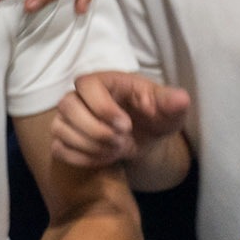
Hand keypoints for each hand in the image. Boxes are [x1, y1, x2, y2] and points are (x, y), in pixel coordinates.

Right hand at [53, 71, 189, 168]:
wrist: (145, 134)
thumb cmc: (153, 115)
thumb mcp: (167, 109)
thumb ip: (171, 103)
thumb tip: (181, 98)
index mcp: (102, 81)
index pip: (86, 86)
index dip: (102, 108)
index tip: (126, 126)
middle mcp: (78, 96)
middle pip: (67, 107)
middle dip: (95, 131)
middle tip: (122, 141)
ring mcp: (67, 118)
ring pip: (60, 129)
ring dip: (90, 146)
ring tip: (116, 150)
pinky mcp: (64, 137)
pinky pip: (58, 148)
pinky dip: (81, 158)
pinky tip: (102, 158)